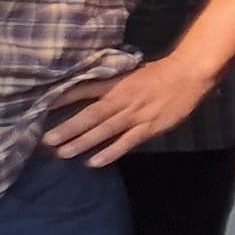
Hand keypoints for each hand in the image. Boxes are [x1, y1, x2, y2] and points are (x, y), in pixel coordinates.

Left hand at [46, 54, 221, 164]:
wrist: (191, 74)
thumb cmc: (161, 73)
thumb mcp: (132, 72)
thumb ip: (112, 84)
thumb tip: (88, 90)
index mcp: (117, 84)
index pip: (86, 91)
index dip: (65, 99)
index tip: (43, 108)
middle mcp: (122, 100)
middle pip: (91, 115)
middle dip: (68, 128)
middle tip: (47, 140)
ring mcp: (136, 114)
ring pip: (105, 130)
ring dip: (83, 142)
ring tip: (63, 153)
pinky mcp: (149, 127)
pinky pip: (127, 142)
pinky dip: (110, 152)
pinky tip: (94, 162)